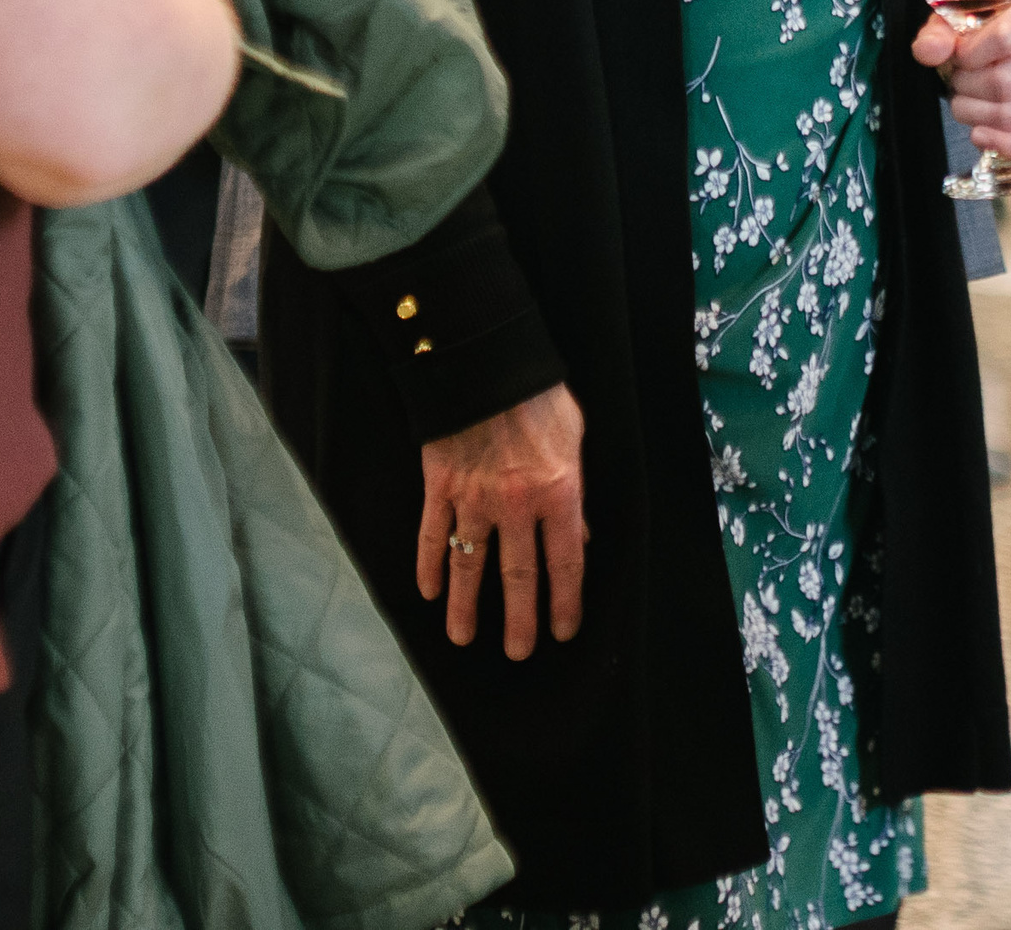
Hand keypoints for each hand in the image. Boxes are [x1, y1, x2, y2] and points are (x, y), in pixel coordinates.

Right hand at [417, 382, 586, 659]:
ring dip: (467, 607)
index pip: (565, 564)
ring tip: (463, 639)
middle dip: (520, 621)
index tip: (563, 630)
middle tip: (518, 653)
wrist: (484, 358)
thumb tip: (581, 535)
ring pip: (470, 566)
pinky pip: (432, 535)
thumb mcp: (575, 437)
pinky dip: (430, 565)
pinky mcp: (440, 486)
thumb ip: (577, 489)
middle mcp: (516, 506)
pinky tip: (429, 590)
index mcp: (558, 493)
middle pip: (518, 577)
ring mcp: (473, 498)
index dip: (565, 602)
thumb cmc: (538, 393)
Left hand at [912, 0, 1010, 158]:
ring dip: (972, 110)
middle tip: (956, 74)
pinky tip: (977, 135)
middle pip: (1004, 83)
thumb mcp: (952, 18)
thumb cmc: (974, 26)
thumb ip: (938, 32)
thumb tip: (928, 51)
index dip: (969, 52)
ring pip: (1010, 114)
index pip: (1004, 39)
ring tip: (961, 95)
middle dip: (966, 82)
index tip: (957, 52)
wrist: (988, 42)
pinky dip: (1001, 144)